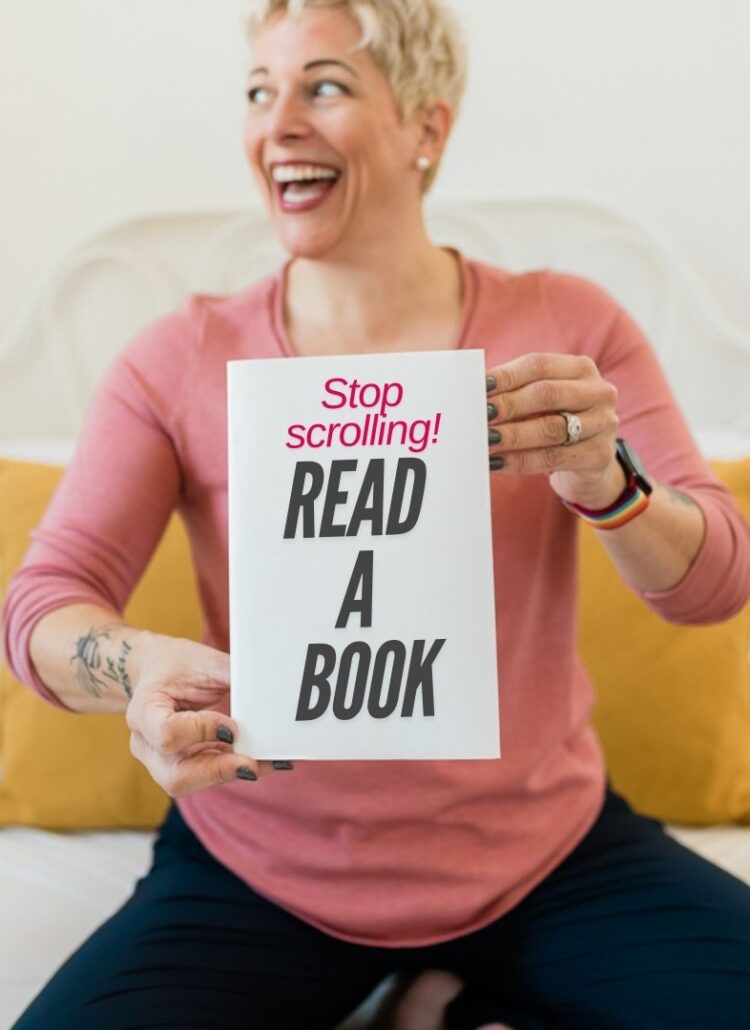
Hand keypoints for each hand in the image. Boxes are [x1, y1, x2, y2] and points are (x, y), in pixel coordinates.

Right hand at [125, 632, 289, 795]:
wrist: (154, 672)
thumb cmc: (176, 665)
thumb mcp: (204, 662)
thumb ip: (234, 676)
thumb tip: (273, 689)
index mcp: (144, 709)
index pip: (168, 733)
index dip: (202, 732)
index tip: (231, 726)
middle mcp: (144, 742)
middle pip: (175, 775)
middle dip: (218, 771)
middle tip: (254, 765)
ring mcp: (157, 760)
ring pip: (188, 784)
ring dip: (229, 774)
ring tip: (267, 762)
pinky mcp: (176, 767)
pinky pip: (203, 778)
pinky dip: (232, 770)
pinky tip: (261, 761)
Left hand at [486, 353, 623, 507]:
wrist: (590, 464)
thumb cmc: (557, 423)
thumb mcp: (542, 403)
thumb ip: (515, 393)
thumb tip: (474, 395)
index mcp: (581, 368)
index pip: (539, 365)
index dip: (507, 376)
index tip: (479, 387)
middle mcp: (598, 392)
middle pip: (547, 394)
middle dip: (509, 405)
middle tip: (479, 416)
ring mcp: (603, 424)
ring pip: (550, 429)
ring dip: (512, 435)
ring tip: (485, 440)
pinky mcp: (599, 456)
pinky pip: (552, 458)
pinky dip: (520, 461)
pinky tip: (498, 462)